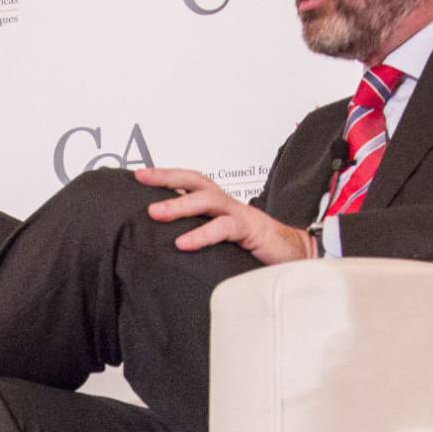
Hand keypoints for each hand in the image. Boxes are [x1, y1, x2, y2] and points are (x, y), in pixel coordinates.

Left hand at [135, 168, 314, 264]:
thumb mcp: (219, 242)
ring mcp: (239, 215)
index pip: (189, 183)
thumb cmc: (254, 249)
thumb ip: (197, 237)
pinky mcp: (250, 230)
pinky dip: (202, 234)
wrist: (294, 256)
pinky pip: (224, 228)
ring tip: (155, 213)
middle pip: (195, 181)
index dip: (165, 176)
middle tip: (142, 179)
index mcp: (218, 205)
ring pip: (208, 201)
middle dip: (167, 177)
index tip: (138, 175)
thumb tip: (161, 246)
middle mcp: (227, 204)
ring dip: (180, 205)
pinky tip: (183, 243)